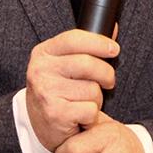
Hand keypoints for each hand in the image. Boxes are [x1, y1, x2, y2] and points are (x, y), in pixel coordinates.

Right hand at [25, 29, 118, 151]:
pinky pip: (90, 110)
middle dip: (106, 74)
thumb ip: (85, 47)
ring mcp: (46, 91)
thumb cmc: (56, 90)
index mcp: (43, 53)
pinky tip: (81, 117)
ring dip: (97, 99)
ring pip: (92, 89)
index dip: (98, 42)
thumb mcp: (63, 63)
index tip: (114, 49)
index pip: (74, 38)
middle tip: (108, 82)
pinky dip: (92, 116)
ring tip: (85, 103)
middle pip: (88, 64)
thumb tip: (112, 29)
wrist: (39, 124)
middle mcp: (40, 70)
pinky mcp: (55, 113)